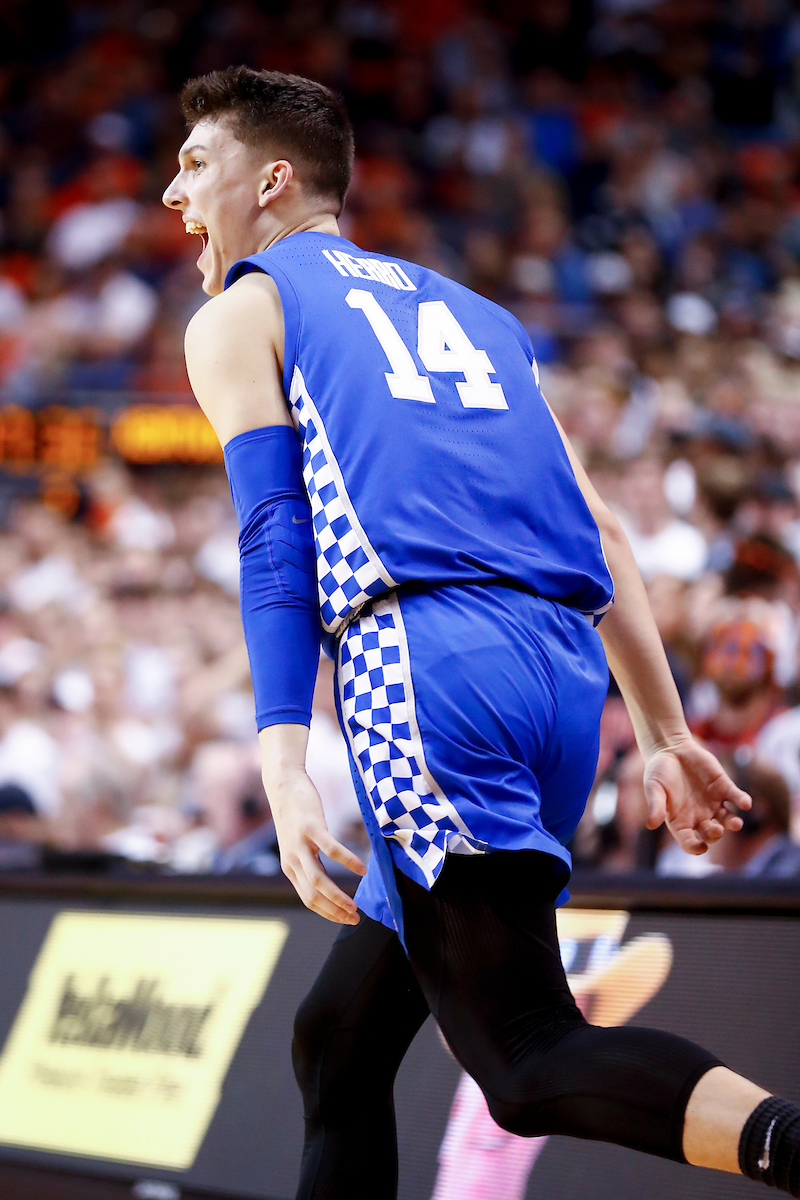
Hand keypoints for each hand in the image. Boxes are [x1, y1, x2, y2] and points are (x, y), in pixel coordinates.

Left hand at [266, 767, 366, 923]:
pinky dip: (348, 862)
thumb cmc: (295, 816)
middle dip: (335, 912)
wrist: (283, 786)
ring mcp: (300, 844)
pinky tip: (362, 869)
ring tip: (356, 905)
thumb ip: (309, 864)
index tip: (347, 918)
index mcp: (290, 867)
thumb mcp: (298, 845)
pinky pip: (331, 850)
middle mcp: (292, 860)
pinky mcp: (311, 827)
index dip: (328, 913)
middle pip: (313, 896)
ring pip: (319, 881)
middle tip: (355, 918)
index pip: (309, 900)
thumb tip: (327, 884)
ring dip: (338, 897)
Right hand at [643, 736, 751, 854]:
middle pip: (710, 833)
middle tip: (716, 829)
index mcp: (681, 821)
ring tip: (736, 823)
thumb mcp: (653, 787)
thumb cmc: (658, 771)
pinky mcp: (724, 787)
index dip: (695, 847)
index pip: (689, 841)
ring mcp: (714, 803)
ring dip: (733, 823)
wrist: (671, 748)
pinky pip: (737, 798)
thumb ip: (655, 805)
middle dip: (715, 834)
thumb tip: (650, 825)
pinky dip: (742, 801)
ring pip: (728, 819)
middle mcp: (699, 816)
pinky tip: (745, 803)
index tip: (701, 848)